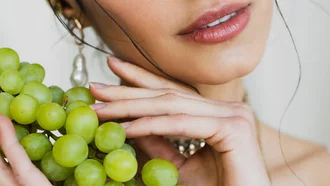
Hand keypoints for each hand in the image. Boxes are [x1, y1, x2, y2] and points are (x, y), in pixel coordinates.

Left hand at [89, 57, 270, 185]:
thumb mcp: (178, 168)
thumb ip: (157, 146)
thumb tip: (126, 127)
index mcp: (218, 115)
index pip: (173, 93)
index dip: (140, 82)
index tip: (108, 76)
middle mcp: (229, 108)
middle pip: (170, 94)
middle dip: (128, 90)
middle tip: (94, 88)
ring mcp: (235, 114)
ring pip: (173, 105)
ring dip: (132, 106)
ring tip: (100, 109)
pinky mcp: (235, 127)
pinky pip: (183, 123)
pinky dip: (151, 125)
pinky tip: (125, 128)